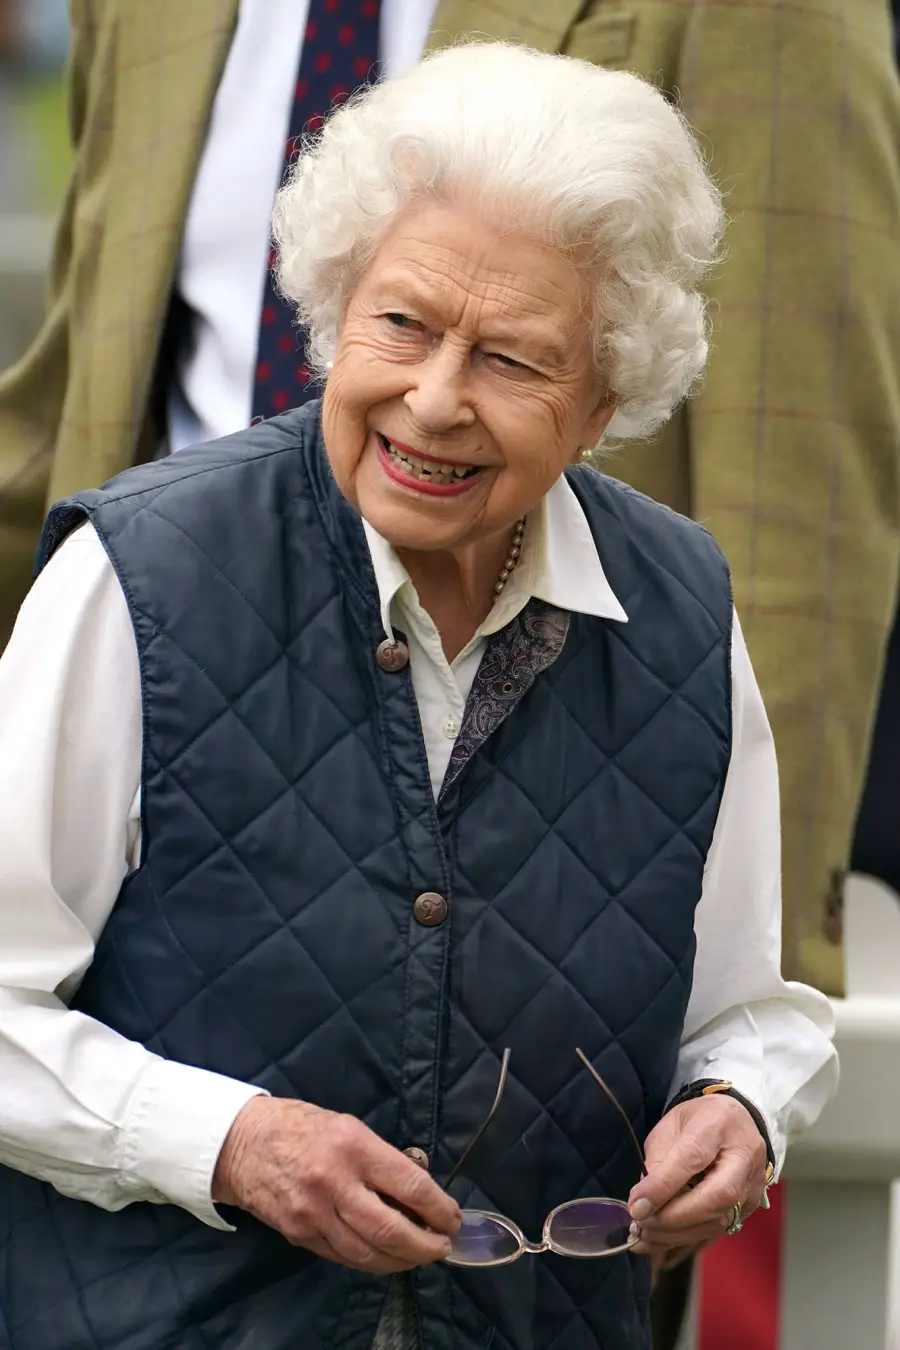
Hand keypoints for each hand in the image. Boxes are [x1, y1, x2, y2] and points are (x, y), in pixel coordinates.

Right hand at [213, 1097, 461, 1273]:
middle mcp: (334, 1183)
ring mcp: (314, 1214)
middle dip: (425, 1246)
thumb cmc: (302, 1127)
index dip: (439, 1209)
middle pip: (390, 1230)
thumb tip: (417, 1190)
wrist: (243, 1143)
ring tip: (419, 1256)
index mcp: (353, 1147)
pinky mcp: (300, 1235)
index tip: (453, 1219)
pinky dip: (371, 1261)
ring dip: (401, 1261)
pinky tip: (386, 1258)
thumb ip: (382, 1158)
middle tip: (442, 1247)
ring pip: (368, 1253)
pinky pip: (344, 1257)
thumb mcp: (349, 1126)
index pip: (410, 1186)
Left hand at [627, 1096, 768, 1260]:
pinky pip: (719, 1230)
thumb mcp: (671, 1125)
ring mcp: (753, 1184)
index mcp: (719, 1124)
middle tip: (642, 1223)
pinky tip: (661, 1240)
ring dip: (677, 1234)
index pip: (692, 1158)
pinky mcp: (751, 1206)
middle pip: (717, 1196)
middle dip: (675, 1217)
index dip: (662, 1186)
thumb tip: (645, 1201)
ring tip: (645, 1235)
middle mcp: (744, 1155)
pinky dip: (687, 1238)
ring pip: (719, 1220)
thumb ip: (659, 1159)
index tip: (636, 1206)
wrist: (737, 1121)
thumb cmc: (699, 1120)